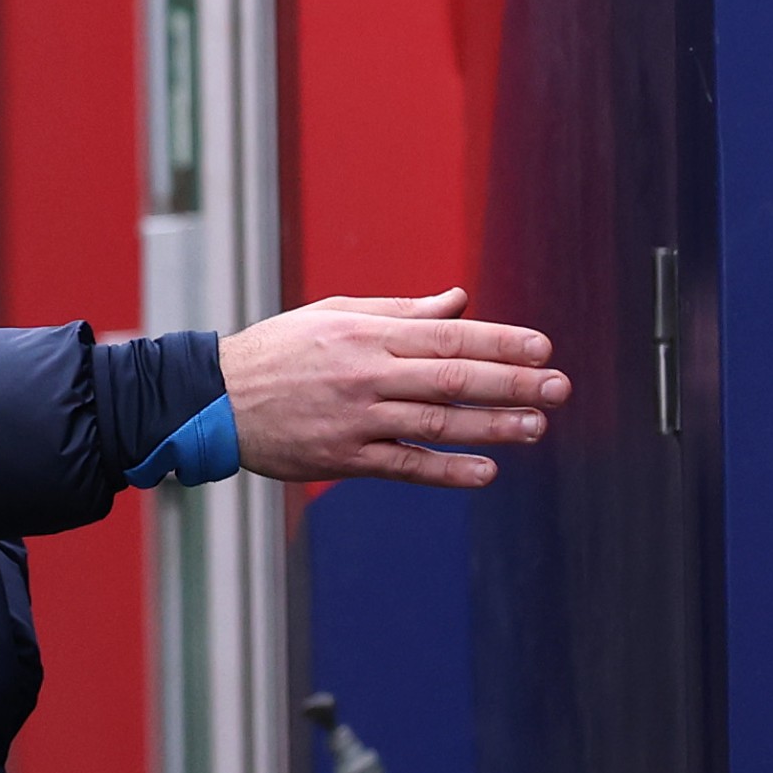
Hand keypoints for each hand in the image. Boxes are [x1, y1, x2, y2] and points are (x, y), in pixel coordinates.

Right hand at [220, 289, 568, 488]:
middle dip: (511, 383)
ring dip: (491, 427)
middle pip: (452, 378)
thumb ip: (402, 312)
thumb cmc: (280, 351)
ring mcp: (356, 419)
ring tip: (536, 427)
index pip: (448, 335)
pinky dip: (447, 471)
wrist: (214, 399)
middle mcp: (366, 374)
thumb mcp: (336, 316)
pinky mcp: (342, 458)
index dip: (500, 341)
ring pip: (435, 423)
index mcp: (368, 334)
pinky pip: (404, 466)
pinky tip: (486, 472)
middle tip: (558, 389)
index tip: (542, 348)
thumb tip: (459, 300)